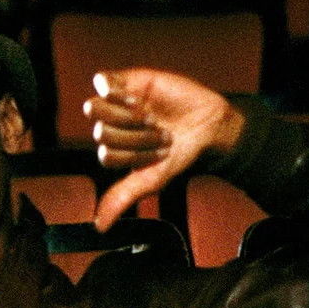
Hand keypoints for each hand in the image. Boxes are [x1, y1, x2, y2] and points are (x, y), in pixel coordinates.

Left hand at [86, 68, 244, 231]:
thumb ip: (122, 198)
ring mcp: (118, 103)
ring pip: (98, 108)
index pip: (107, 155)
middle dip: (135, 136)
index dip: (135, 156)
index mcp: (114, 149)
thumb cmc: (181, 154)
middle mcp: (112, 125)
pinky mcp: (128, 80)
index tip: (159, 153)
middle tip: (159, 133)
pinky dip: (114, 91)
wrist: (210, 126)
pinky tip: (135, 99)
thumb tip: (99, 226)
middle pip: (101, 132)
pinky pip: (103, 81)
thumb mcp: (152, 180)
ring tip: (151, 116)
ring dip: (128, 116)